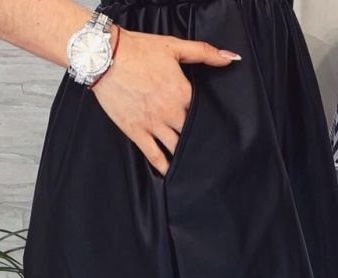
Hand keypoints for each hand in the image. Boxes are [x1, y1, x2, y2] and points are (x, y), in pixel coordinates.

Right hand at [92, 29, 239, 175]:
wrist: (107, 59)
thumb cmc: (139, 51)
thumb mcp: (175, 46)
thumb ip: (204, 53)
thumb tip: (230, 58)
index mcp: (183, 92)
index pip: (202, 111)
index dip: (209, 118)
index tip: (215, 126)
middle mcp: (170, 112)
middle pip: (191, 132)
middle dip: (198, 139)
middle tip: (208, 150)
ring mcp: (153, 124)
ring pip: (175, 147)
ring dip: (184, 155)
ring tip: (193, 164)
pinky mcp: (136, 132)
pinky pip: (153, 155)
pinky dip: (163, 166)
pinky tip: (169, 172)